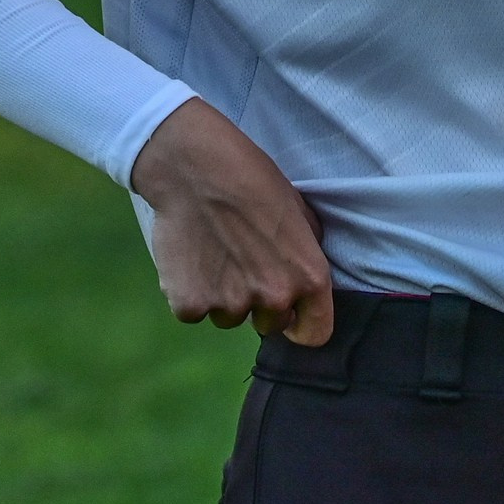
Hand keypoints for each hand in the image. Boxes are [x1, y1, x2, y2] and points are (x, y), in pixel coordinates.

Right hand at [130, 99, 334, 346]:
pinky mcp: (188, 306)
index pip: (315, 333)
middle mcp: (274, 298)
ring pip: (229, 318)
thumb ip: (307, 253)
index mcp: (309, 278)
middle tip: (244, 265)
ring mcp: (229, 305)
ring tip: (216, 254)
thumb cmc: (253, 182)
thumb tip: (307, 281)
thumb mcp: (300, 213)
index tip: (292, 315)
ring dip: (224, 297)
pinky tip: (192, 257)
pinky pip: (194, 312)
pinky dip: (191, 292)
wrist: (195, 169)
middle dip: (260, 304)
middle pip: (270, 325)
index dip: (303, 324)